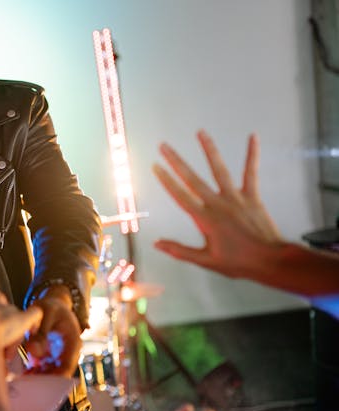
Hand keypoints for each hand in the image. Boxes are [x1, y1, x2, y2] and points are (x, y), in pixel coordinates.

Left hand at [28, 286, 80, 376]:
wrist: (54, 304)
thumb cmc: (52, 306)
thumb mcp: (46, 313)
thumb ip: (40, 332)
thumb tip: (34, 352)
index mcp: (74, 342)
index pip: (68, 366)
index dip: (55, 377)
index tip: (40, 383)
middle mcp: (69, 351)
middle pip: (59, 373)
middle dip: (44, 380)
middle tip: (27, 382)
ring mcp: (60, 355)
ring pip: (51, 373)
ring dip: (39, 377)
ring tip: (23, 379)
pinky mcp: (51, 355)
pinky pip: (44, 368)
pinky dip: (35, 371)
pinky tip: (23, 372)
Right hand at [153, 130, 283, 279]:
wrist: (270, 260)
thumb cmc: (238, 262)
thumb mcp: (205, 260)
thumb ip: (180, 250)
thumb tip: (157, 244)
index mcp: (205, 219)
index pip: (180, 195)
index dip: (166, 180)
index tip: (155, 166)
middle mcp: (218, 204)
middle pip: (193, 179)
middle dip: (176, 161)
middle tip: (164, 146)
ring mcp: (236, 198)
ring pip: (219, 170)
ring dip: (209, 150)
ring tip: (200, 133)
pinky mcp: (252, 197)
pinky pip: (251, 172)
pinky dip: (252, 155)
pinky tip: (253, 137)